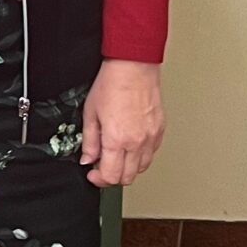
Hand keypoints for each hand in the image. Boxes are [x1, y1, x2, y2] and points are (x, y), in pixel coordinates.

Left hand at [81, 58, 164, 187]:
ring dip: (127, 168)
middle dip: (112, 176)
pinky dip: (140, 156)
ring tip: (116, 156)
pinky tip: (130, 146)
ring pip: (141, 168)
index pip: (111, 176)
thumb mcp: (90, 113)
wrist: (133, 67)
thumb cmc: (112, 84)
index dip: (99, 180)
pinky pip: (151, 154)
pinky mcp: (159, 131)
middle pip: (127, 177)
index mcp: (117, 139)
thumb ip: (89, 141)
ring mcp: (151, 137)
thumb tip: (88, 158)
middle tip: (102, 167)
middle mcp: (137, 142)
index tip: (92, 174)